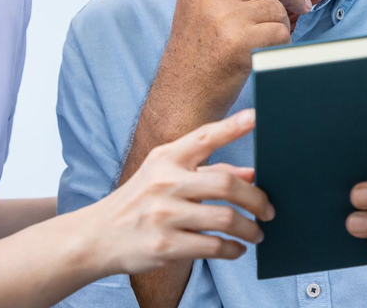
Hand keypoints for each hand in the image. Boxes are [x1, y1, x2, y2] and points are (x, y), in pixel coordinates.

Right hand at [84, 109, 274, 276]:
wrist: (97, 236)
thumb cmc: (138, 203)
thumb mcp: (164, 178)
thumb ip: (206, 173)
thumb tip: (251, 175)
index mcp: (165, 159)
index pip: (203, 137)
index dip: (232, 126)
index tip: (256, 117)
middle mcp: (164, 182)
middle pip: (226, 183)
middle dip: (256, 199)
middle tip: (269, 210)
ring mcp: (164, 214)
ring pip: (225, 219)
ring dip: (249, 229)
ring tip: (256, 234)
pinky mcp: (164, 245)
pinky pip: (213, 246)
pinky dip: (232, 250)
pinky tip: (236, 249)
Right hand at [163, 0, 312, 120]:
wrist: (182, 97)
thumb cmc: (195, 58)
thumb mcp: (196, 12)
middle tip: (302, 4)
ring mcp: (224, 18)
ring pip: (276, 8)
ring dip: (281, 25)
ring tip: (268, 40)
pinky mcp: (239, 42)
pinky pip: (280, 32)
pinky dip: (282, 44)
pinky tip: (268, 53)